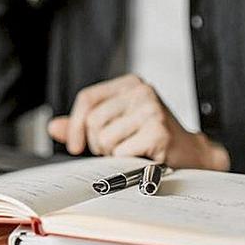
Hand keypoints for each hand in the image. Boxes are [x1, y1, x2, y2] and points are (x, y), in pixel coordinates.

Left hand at [47, 74, 229, 170]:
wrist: (190, 154)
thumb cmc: (152, 138)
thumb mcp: (116, 124)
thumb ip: (84, 124)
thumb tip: (55, 127)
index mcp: (129, 84)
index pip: (87, 98)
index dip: (75, 125)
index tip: (76, 145)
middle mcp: (140, 91)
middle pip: (93, 120)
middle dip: (98, 143)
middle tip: (116, 148)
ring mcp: (150, 109)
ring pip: (105, 138)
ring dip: (113, 153)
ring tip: (131, 150)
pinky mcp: (157, 130)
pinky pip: (121, 152)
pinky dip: (127, 160)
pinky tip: (141, 155)